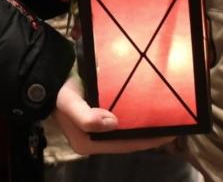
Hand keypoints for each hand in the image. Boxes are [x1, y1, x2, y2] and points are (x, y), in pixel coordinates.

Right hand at [55, 76, 173, 155]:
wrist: (48, 80)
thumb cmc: (59, 91)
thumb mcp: (69, 102)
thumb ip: (85, 117)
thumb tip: (113, 123)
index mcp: (88, 143)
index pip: (126, 144)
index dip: (149, 140)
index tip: (170, 132)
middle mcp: (94, 140)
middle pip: (128, 140)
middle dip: (150, 134)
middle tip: (174, 123)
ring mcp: (96, 131)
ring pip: (127, 132)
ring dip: (145, 127)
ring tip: (166, 118)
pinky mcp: (98, 120)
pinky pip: (122, 122)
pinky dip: (136, 118)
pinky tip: (148, 111)